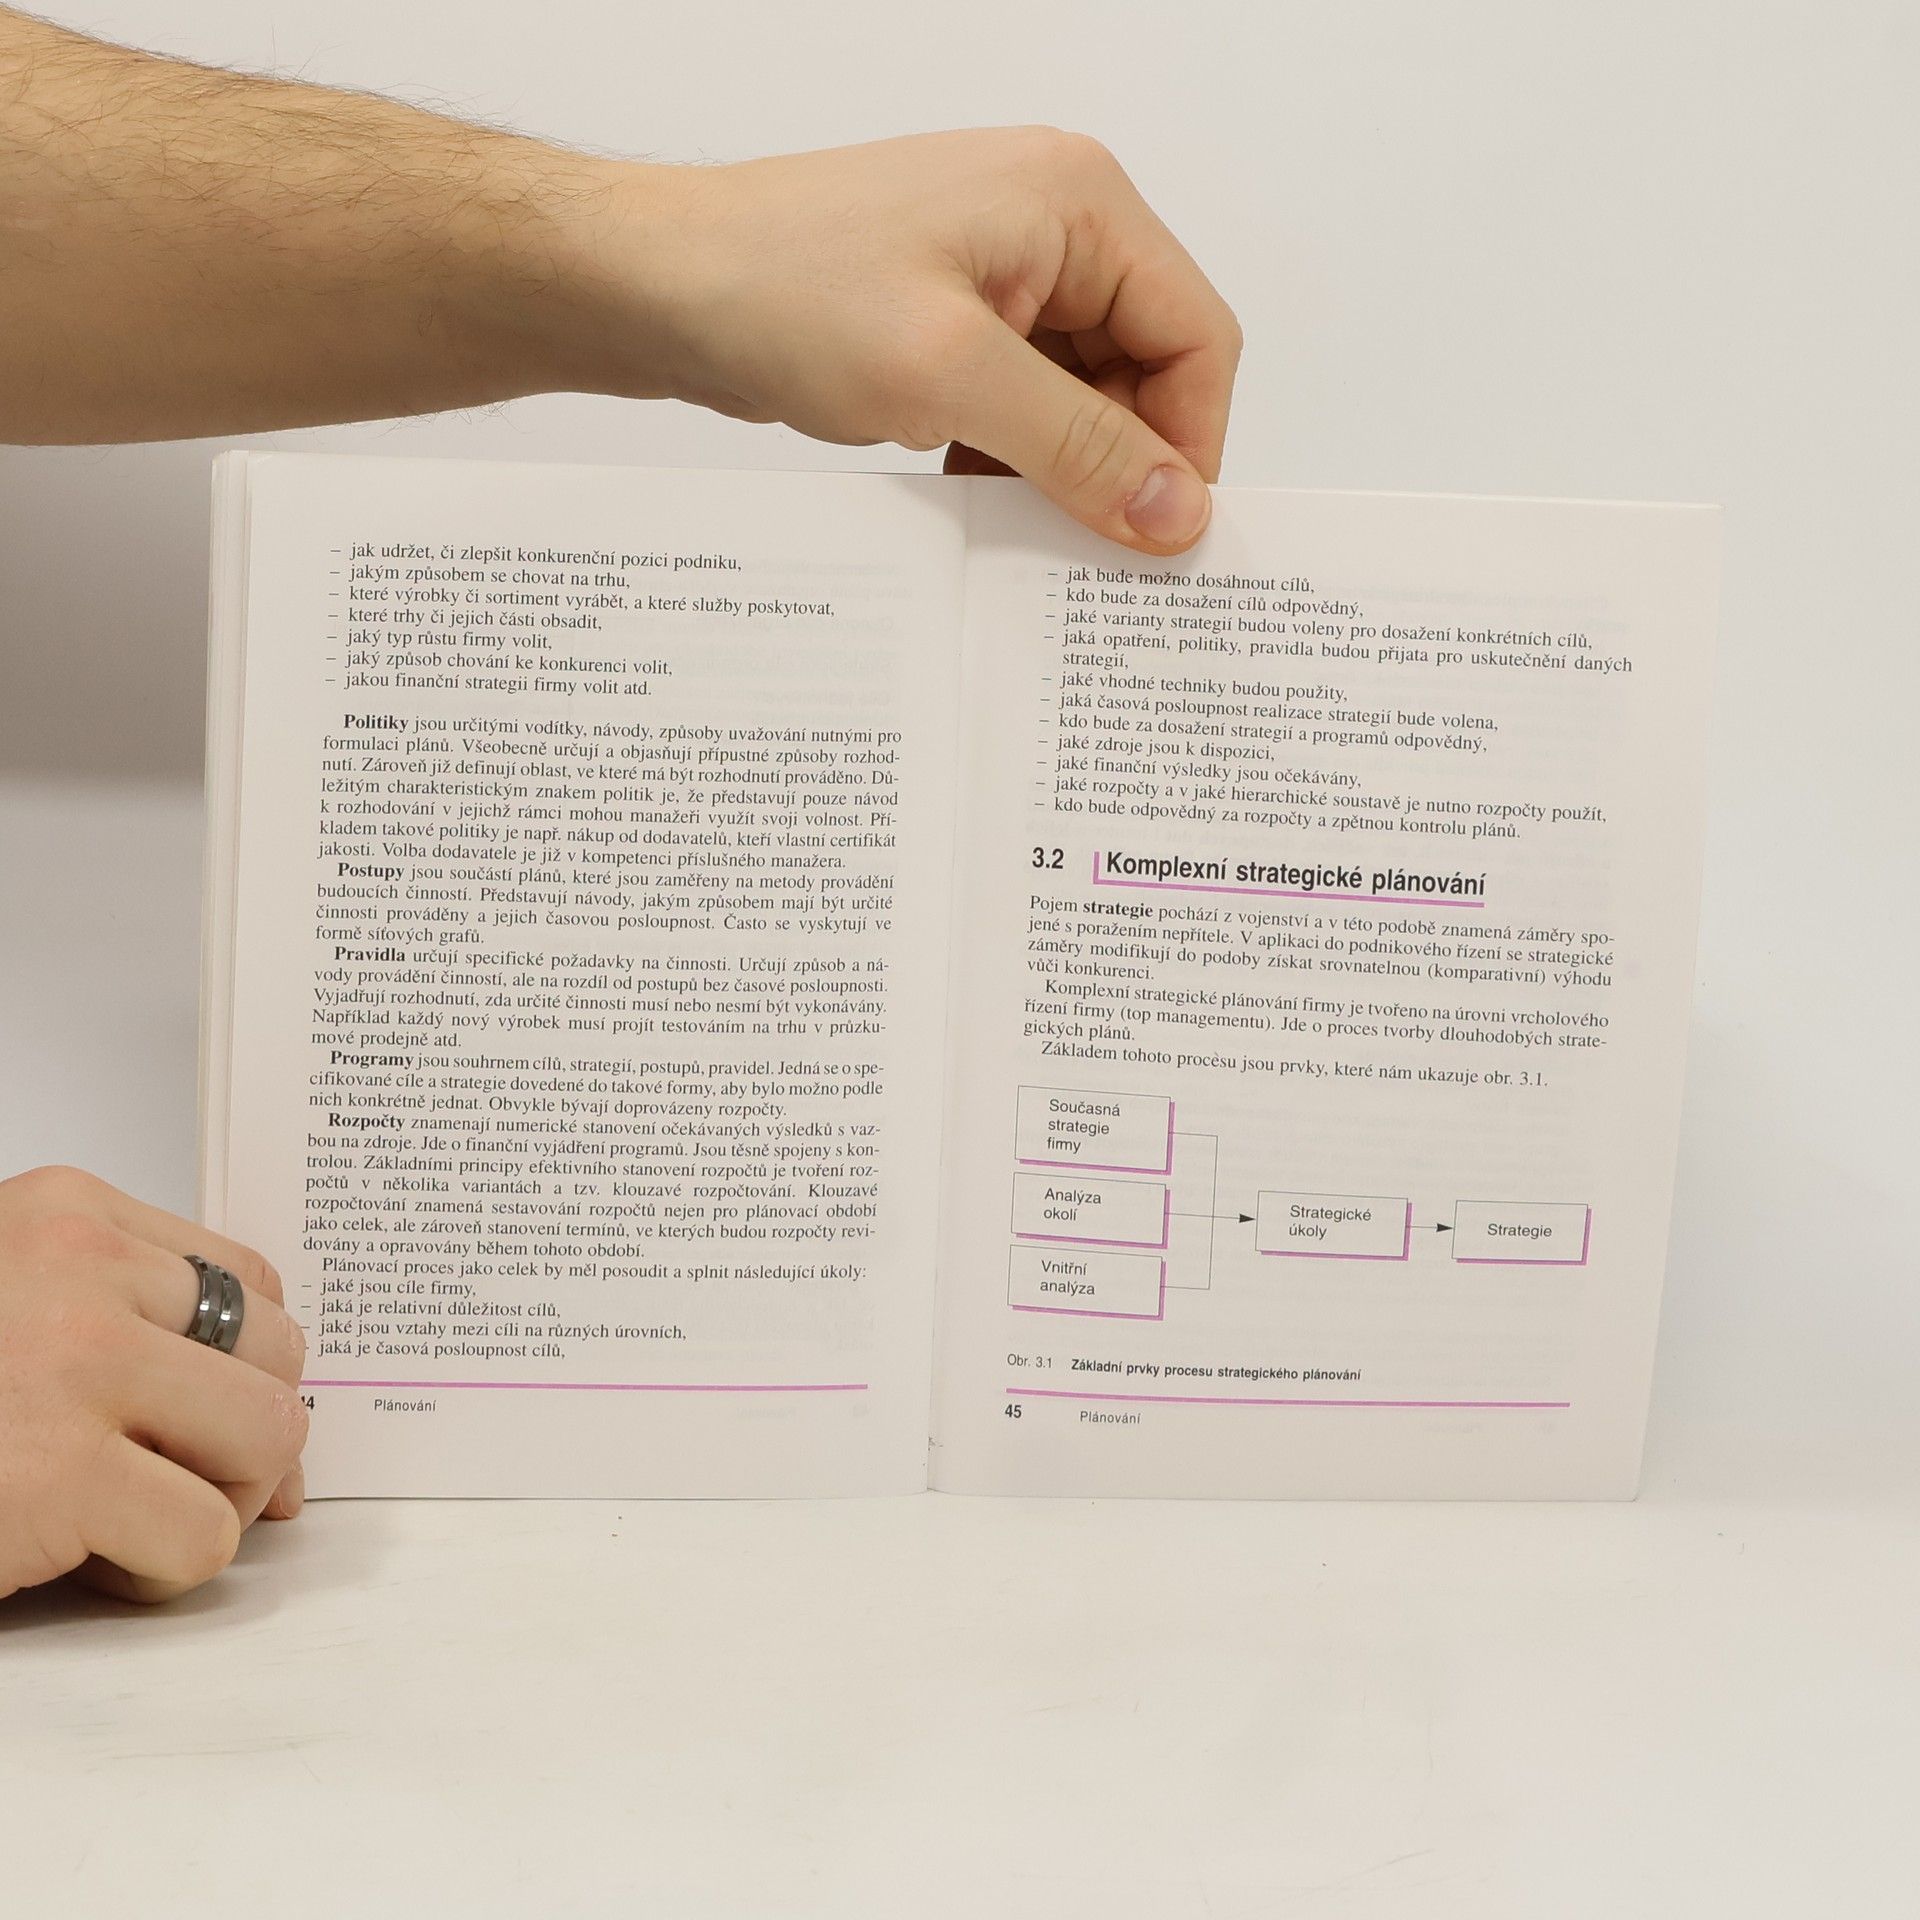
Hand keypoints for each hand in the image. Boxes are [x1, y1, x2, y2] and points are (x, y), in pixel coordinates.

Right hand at [0, 1166, 308, 1604]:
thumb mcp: (17, 1316)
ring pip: (267, 1434)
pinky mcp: (64, 1472)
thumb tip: (275, 1431)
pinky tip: (89, 1564)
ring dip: (213, 1501)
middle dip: (240, 1437)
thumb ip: (130, 1331)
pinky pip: (207, 1532)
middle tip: (165, 1482)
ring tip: (127, 1520)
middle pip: (277, 1354)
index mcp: (66, 1215)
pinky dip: (164, 1571)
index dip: (255, 1368)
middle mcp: (81, 1267)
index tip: (219, 1425)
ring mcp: (78, 1363)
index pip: (249, 1281)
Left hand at [564, 129, 1242, 553]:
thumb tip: (1176, 511)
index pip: (1195, 336)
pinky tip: (977, 503)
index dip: (1189, 444)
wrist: (650, 284)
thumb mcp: (949, 376)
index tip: (1158, 536)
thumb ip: (1079, 444)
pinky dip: (1012, 458)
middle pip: (1146, 370)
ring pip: (1082, 397)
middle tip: (1090, 553)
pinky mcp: (951, 319)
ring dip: (1061, 469)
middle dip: (1121, 462)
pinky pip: (1021, 404)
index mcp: (1077, 203)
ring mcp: (999, 274)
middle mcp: (1052, 229)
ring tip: (1020, 530)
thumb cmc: (780, 287)